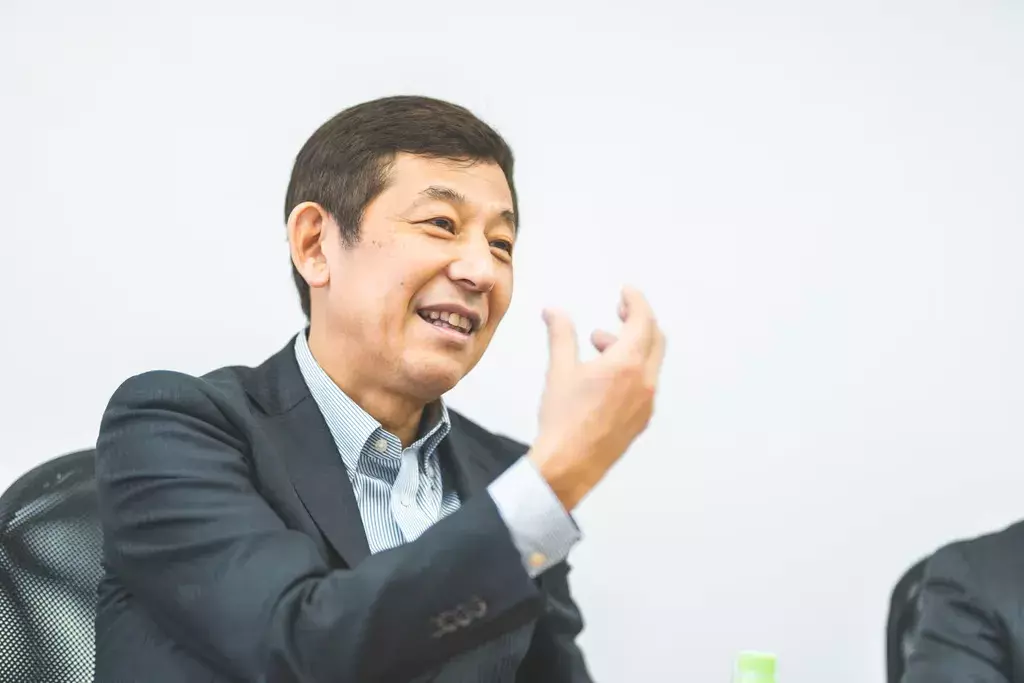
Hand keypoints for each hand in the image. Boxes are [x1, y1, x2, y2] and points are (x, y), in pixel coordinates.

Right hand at [529, 287, 665, 509]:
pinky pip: (645, 384)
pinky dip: (631, 369)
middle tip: (619, 312)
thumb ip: (561, 334)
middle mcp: (645, 382)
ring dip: (630, 346)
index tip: (626, 292)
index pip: (644, 320)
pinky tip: (604, 376)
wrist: (568, 465)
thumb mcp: (559, 370)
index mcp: (627, 364)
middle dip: (638, 321)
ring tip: (599, 345)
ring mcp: (647, 403)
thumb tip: (554, 311)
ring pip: (650, 363)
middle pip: (655, 339)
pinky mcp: (641, 419)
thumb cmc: (564, 419)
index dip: (636, 301)